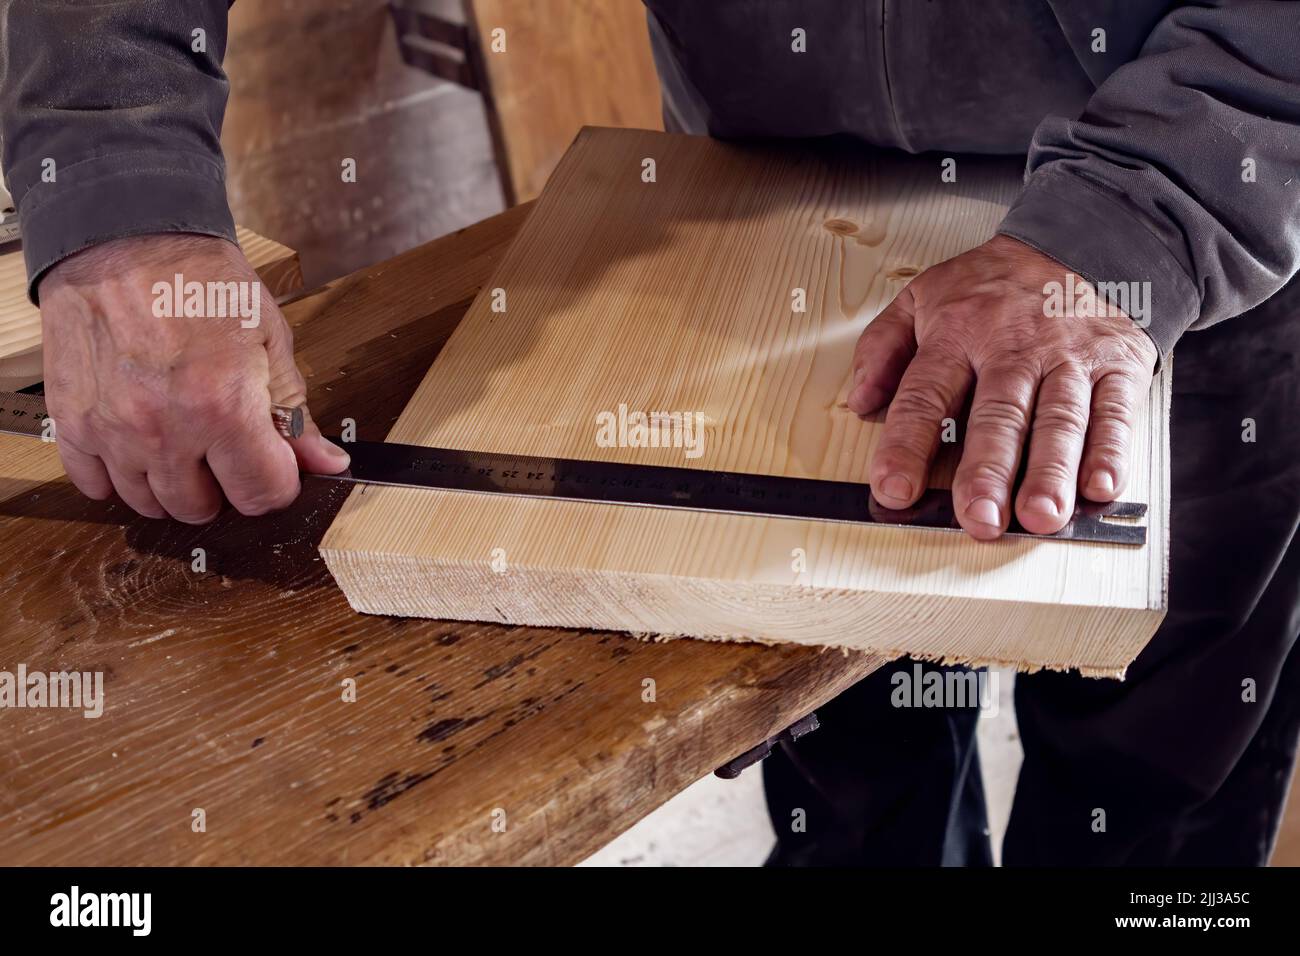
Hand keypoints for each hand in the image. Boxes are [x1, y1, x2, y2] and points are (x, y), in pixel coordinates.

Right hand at [40, 233, 349, 521]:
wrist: (124, 235)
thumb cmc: (198, 278)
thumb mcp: (269, 338)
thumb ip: (294, 410)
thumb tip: (325, 462)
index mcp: (223, 406)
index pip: (262, 494)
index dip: (277, 483)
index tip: (275, 465)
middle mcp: (165, 428)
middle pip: (203, 508)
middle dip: (226, 486)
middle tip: (228, 449)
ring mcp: (113, 430)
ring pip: (151, 503)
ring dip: (174, 484)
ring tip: (185, 442)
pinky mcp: (73, 421)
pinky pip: (95, 484)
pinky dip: (119, 476)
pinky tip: (140, 446)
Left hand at [847, 235, 1156, 539]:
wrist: (1083, 241)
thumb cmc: (996, 284)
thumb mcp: (923, 296)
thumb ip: (883, 346)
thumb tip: (860, 401)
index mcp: (958, 333)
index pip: (925, 395)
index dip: (907, 445)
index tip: (893, 489)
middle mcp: (1014, 349)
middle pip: (998, 414)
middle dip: (988, 470)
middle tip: (978, 517)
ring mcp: (1069, 359)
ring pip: (1059, 419)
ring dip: (1051, 471)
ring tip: (1040, 514)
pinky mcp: (1118, 367)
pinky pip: (1116, 411)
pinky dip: (1112, 450)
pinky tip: (1100, 485)